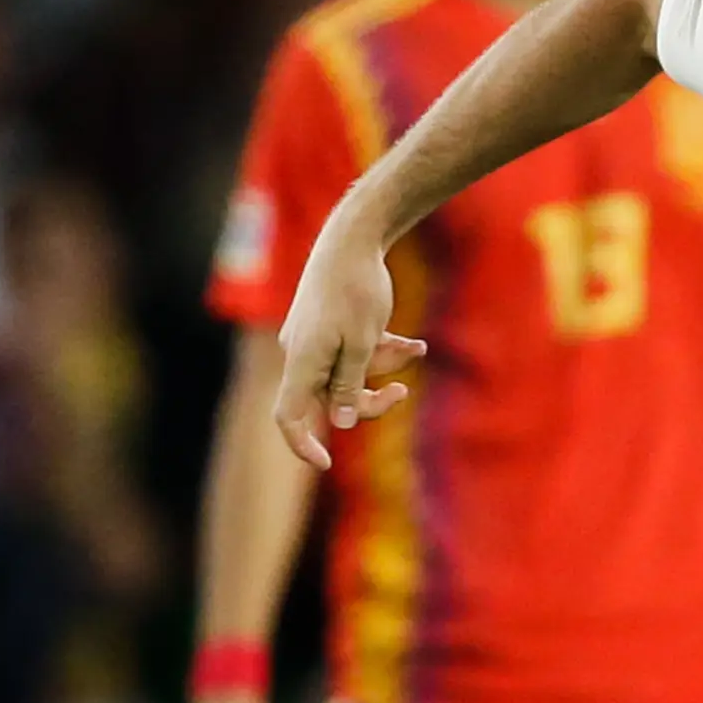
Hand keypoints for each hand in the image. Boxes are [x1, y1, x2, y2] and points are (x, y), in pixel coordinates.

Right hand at [271, 224, 426, 469]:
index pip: (288, 416)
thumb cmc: (355, 290)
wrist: (354, 239)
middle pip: (331, 400)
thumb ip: (348, 385)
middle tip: (402, 392)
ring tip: (414, 349)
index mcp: (301, 362)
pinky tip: (414, 343)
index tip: (325, 463)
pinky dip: (383, 350)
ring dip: (384, 368)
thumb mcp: (360, 343)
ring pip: (350, 375)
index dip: (302, 444)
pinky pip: (356, 353)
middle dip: (369, 401)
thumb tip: (338, 425)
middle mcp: (303, 355)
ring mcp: (316, 341)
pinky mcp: (332, 328)